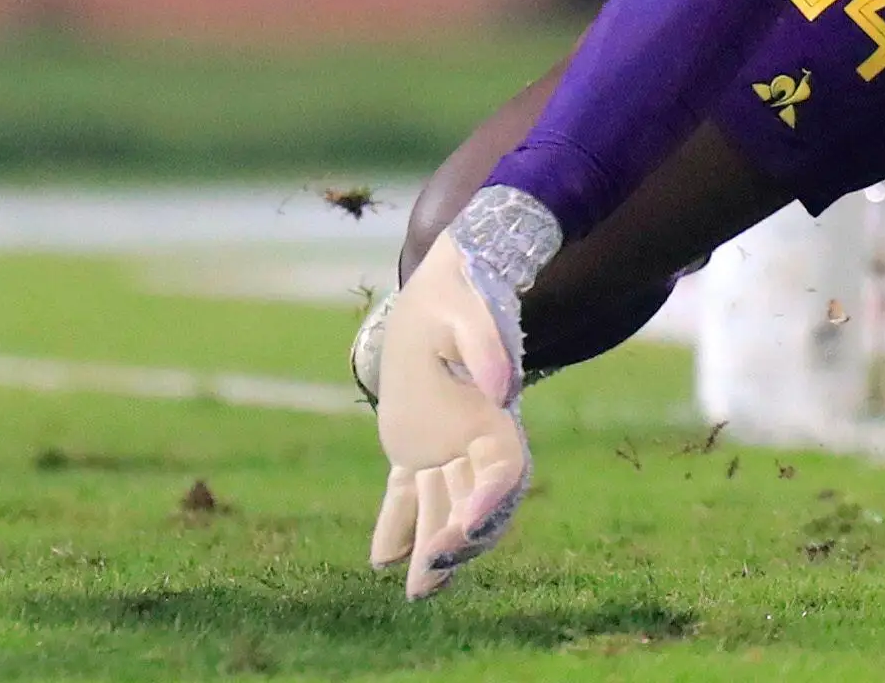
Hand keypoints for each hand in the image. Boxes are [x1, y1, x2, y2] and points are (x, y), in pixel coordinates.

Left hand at [367, 229, 530, 599]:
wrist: (442, 293)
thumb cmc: (458, 298)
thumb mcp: (467, 308)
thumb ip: (485, 342)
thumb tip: (501, 387)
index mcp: (494, 416)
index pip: (504, 471)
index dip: (491, 500)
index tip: (467, 524)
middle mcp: (476, 440)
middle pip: (473, 504)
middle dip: (456, 541)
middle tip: (431, 573)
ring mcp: (446, 447)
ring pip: (441, 507)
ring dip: (429, 548)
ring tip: (415, 592)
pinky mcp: (416, 446)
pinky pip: (408, 493)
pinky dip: (396, 525)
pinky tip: (381, 559)